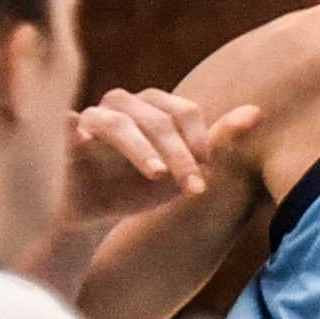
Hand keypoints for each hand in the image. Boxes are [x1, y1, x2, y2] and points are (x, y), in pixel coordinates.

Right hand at [66, 88, 263, 232]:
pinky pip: (65, 124)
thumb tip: (257, 112)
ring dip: (141, 149)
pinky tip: (82, 141)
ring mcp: (90, 118)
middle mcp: (122, 105)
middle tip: (193, 189)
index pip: (183, 111)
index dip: (198, 143)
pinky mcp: (62, 138)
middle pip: (156, 118)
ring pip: (118, 122)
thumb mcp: (180, 172)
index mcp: (152, 107)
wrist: (89, 213)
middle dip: (179, 155)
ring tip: (157, 176)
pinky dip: (72, 127)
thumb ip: (218, 141)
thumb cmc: (135, 187)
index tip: (204, 178)